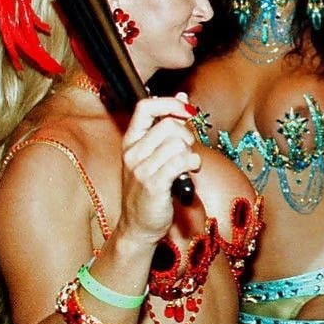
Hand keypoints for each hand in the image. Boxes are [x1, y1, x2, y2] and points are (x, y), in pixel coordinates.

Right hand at [118, 96, 202, 243]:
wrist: (138, 226)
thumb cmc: (150, 188)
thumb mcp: (153, 155)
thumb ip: (166, 127)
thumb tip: (182, 97)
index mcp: (130, 141)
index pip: (145, 107)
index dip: (170, 104)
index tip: (186, 110)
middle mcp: (132, 153)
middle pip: (168, 125)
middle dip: (186, 134)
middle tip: (187, 149)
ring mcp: (141, 169)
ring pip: (177, 144)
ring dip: (190, 152)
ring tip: (186, 165)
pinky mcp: (154, 185)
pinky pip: (181, 161)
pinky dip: (192, 163)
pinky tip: (190, 171)